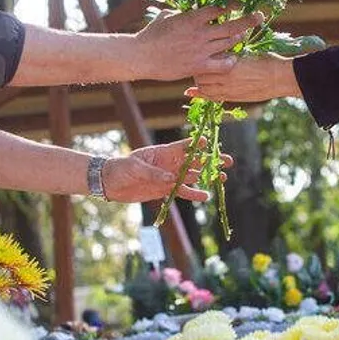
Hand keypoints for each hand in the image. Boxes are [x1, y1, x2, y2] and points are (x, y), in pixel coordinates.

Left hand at [101, 138, 233, 202]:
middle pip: (194, 161)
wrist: (111, 183)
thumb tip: (170, 179)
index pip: (184, 146)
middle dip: (210, 160)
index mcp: (163, 152)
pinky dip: (193, 194)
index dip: (197, 144)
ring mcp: (169, 177)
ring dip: (207, 177)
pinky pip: (182, 192)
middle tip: (227, 160)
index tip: (209, 142)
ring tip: (222, 178)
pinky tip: (206, 196)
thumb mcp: (136, 167)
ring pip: (192, 176)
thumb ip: (153, 173)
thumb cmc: (121, 167)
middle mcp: (170, 163)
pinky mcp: (165, 190)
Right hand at [134, 6, 262, 80]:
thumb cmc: (149, 36)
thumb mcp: (164, 18)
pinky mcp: (198, 66)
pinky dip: (229, 61)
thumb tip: (182, 10)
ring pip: (228, 43)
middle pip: (231, 25)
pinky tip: (233, 59)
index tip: (240, 3)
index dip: (232, 5)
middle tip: (259, 16)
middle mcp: (200, 33)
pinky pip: (221, 64)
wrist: (141, 56)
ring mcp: (200, 50)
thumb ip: (177, 13)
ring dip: (239, 38)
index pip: (218, 9)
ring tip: (245, 35)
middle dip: (248, 20)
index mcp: (191, 18)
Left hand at [188, 53, 301, 102]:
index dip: (199, 59)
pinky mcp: (233, 97)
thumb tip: (221, 50)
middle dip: (196, 71)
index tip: (198, 55)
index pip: (204, 61)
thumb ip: (231, 54)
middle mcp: (225, 76)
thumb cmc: (267, 61)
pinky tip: (192, 93)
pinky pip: (212, 97)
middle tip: (195, 66)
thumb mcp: (247, 52)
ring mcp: (228, 89)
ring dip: (198, 83)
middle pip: (200, 75)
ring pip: (204, 88)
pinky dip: (201, 95)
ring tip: (197, 78)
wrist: (280, 78)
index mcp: (229, 61)